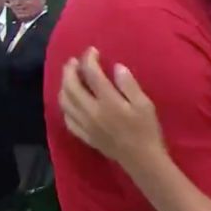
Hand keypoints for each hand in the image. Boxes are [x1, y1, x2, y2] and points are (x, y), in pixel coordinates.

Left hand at [59, 47, 164, 170]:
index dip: (89, 59)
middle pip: (71, 87)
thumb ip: (129, 85)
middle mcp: (91, 112)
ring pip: (64, 102)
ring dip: (63, 86)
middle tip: (73, 61)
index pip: (91, 74)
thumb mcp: (145, 104)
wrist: (142, 159)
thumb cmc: (147, 130)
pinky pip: (67, 119)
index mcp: (108, 102)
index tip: (92, 51)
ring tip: (68, 77)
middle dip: (70, 70)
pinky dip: (65, 107)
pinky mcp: (84, 136)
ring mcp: (85, 125)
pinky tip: (69, 101)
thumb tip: (116, 67)